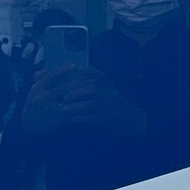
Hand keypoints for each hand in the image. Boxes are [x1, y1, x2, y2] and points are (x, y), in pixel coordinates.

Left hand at [22, 65, 146, 136]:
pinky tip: (72, 120)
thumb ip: (91, 83)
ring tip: (61, 108)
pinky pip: (95, 118)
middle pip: (91, 88)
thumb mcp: (105, 91)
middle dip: (73, 91)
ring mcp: (110, 107)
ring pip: (92, 104)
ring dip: (75, 106)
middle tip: (59, 95)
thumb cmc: (111, 104)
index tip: (76, 69)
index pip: (99, 75)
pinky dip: (83, 118)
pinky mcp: (109, 120)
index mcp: (108, 86)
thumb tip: (75, 72)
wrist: (130, 121)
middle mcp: (110, 94)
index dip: (88, 71)